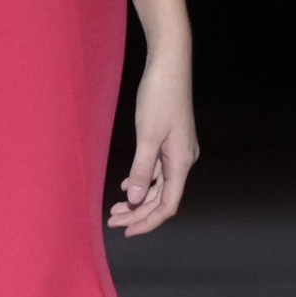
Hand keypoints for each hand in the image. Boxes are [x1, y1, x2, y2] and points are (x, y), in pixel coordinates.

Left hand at [108, 48, 198, 234]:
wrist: (169, 65)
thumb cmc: (160, 96)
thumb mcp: (148, 135)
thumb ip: (143, 169)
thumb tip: (138, 199)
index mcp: (181, 162)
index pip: (168, 205)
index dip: (148, 222)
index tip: (127, 231)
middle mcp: (183, 160)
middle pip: (163, 198)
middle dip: (139, 213)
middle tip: (112, 220)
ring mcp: (178, 150)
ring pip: (159, 185)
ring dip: (139, 199)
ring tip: (116, 209)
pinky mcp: (170, 140)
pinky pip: (157, 170)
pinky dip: (143, 180)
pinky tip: (128, 186)